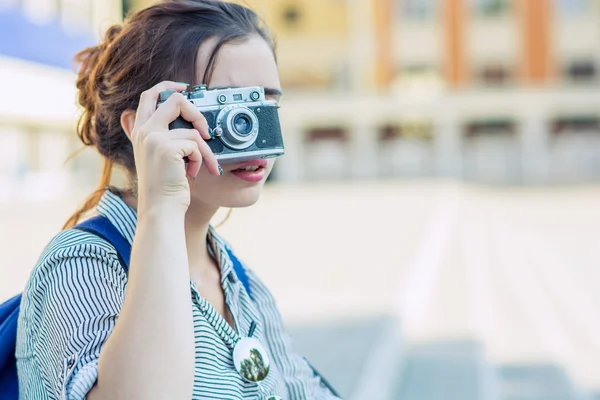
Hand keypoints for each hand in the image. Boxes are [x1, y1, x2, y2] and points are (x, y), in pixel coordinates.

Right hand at [130, 81, 220, 211]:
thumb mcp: (159, 156)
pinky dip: (201, 160)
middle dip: (196, 112)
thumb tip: (191, 123)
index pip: (149, 95)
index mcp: (140, 131)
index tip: (185, 88)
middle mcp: (144, 131)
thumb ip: (166, 136)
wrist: (160, 208)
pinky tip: (192, 172)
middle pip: (174, 100)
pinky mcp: (166, 147)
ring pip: (193, 131)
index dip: (168, 86)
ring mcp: (153, 138)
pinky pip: (196, 145)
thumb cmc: (164, 187)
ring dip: (204, 151)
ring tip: (201, 165)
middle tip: (204, 130)